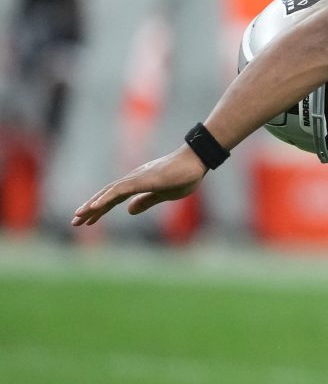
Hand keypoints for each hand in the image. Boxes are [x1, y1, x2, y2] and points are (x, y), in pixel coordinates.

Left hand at [71, 146, 206, 226]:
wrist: (196, 161)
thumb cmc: (184, 175)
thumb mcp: (163, 194)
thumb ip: (146, 201)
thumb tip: (129, 211)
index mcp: (138, 184)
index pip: (113, 198)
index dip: (100, 209)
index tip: (87, 221)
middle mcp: (132, 180)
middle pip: (106, 196)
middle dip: (90, 209)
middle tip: (75, 222)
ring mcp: (136, 179)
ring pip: (108, 193)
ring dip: (92, 205)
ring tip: (78, 217)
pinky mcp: (142, 180)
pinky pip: (119, 191)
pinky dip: (105, 198)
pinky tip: (94, 207)